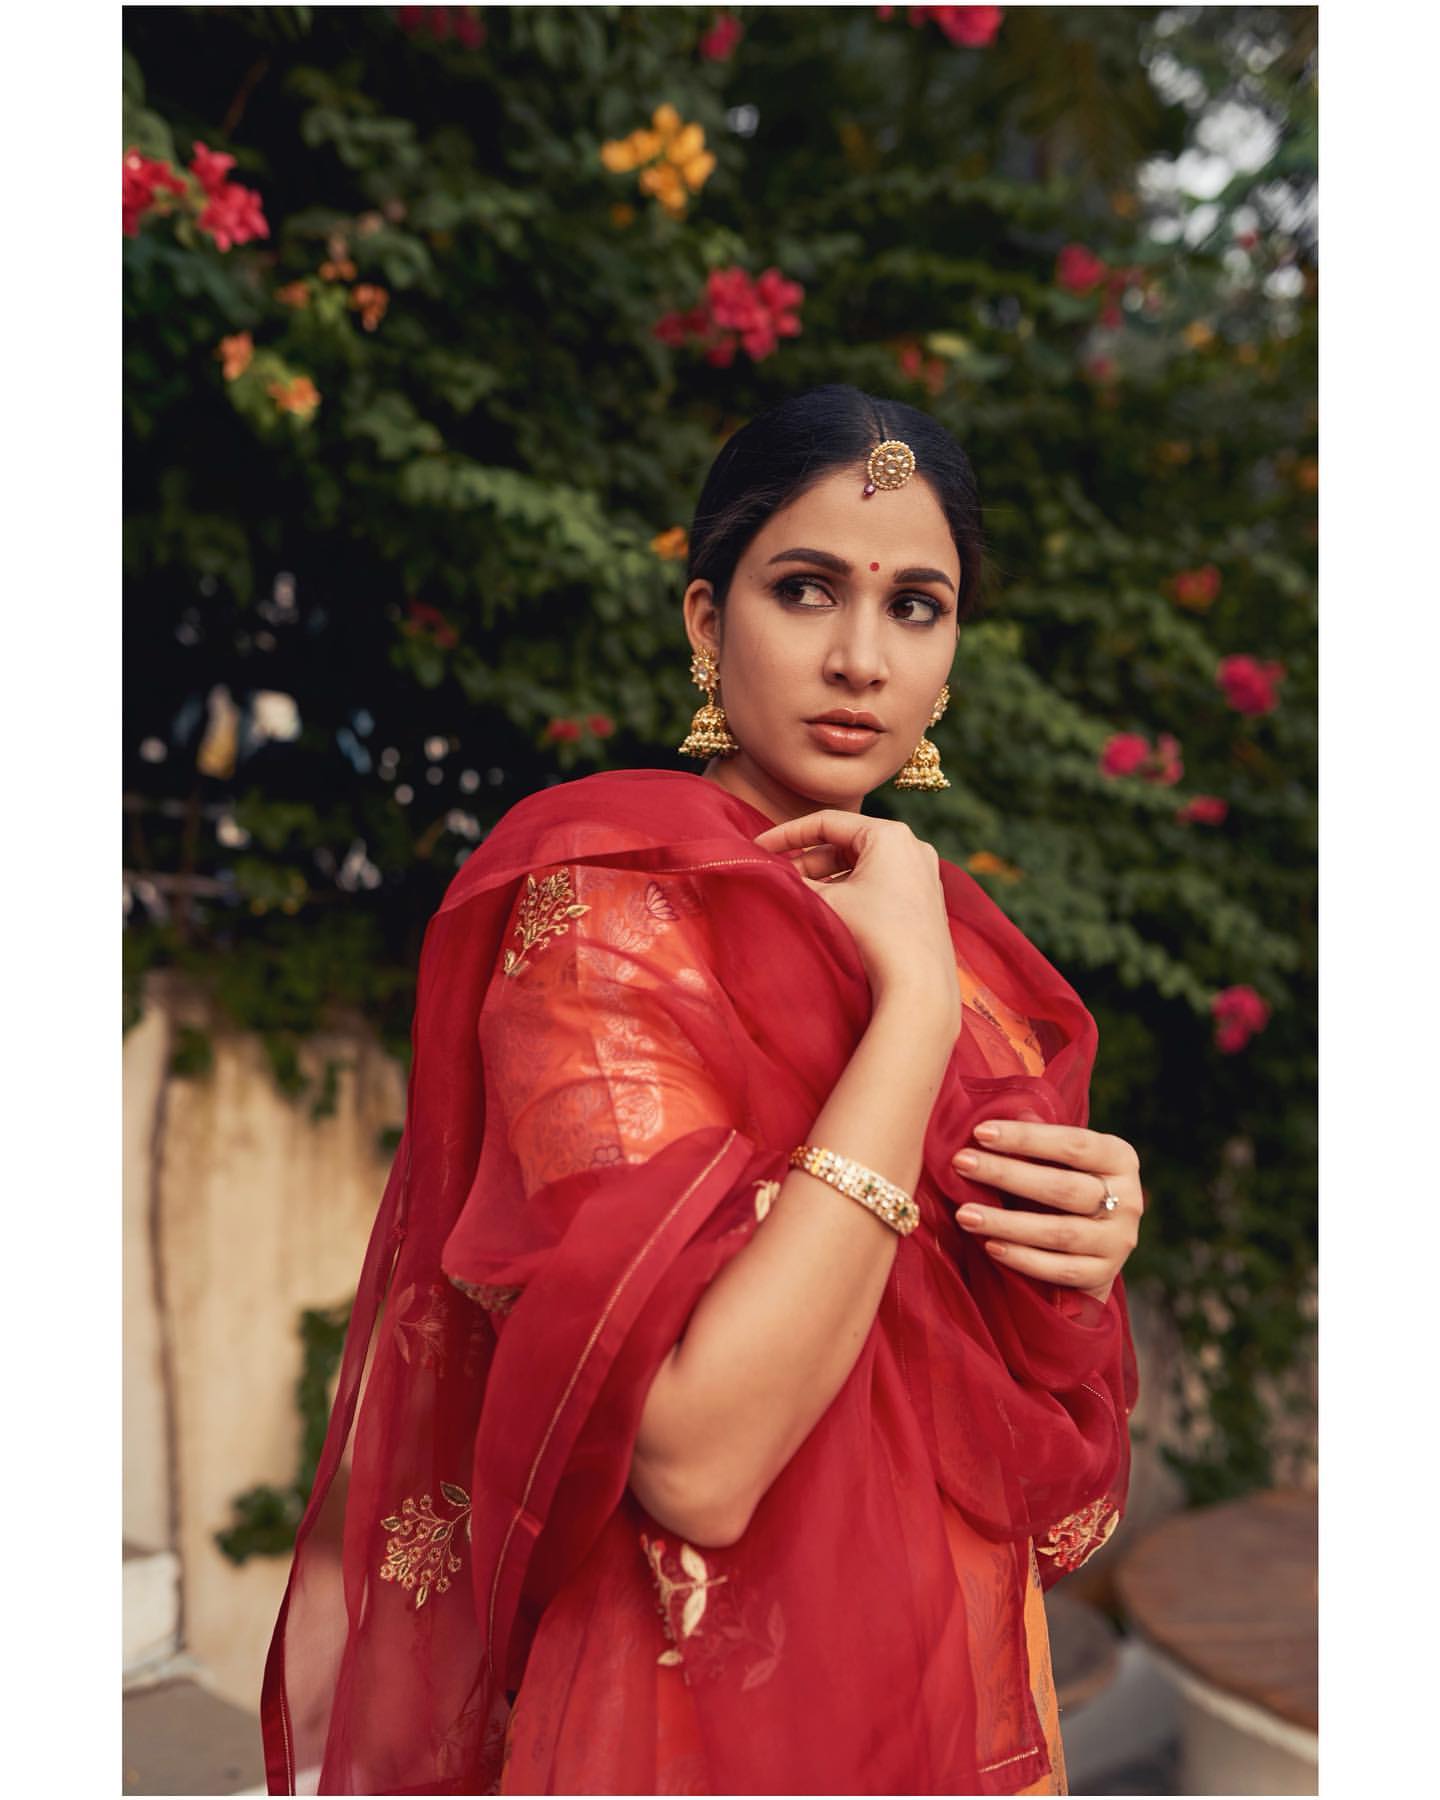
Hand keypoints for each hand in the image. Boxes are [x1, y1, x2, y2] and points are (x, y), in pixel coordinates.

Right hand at [752, 809, 961, 1025]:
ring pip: (861, 864)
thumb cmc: (874, 934)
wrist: (919, 985)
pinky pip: (879, 882)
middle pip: (845, 843)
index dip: (787, 834)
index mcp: (889, 835)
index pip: (827, 822)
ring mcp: (922, 872)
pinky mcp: (925, 898)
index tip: (759, 846)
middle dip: (808, 861)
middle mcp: (912, 846)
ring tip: (800, 897)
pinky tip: (828, 910)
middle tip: (779, 879)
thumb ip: (795, 881)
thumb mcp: (826, 901)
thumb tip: (770, 873)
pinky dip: (851, 890)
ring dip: (827, 878)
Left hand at [950, 1118, 1142, 1304]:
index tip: (980, 1132)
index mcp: (1120, 1158)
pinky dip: (1023, 1258)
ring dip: (1006, 1223)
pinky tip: (990, 1247)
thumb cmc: (1066, 1185)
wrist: (1092, 1245)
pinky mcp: (1103, 1275)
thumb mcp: (1060, 1158)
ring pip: (1059, 1232)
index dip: (1025, 1138)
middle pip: (1062, 1188)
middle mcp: (1129, 1200)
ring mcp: (1119, 1241)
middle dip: (1006, 1174)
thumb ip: (1040, 1136)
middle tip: (961, 1163)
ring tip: (964, 1214)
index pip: (1073, 1144)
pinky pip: (1059, 1269)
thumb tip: (1010, 1108)